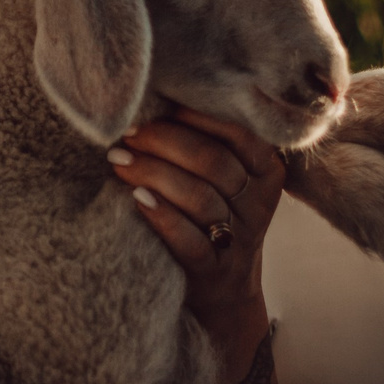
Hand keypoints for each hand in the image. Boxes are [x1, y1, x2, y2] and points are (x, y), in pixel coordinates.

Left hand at [110, 107, 286, 383]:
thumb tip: (151, 95)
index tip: (151, 106)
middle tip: (125, 134)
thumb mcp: (223, 176)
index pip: (236, 131)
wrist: (222, 288)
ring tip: (118, 160)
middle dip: (164, 142)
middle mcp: (259, 202)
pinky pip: (191, 241)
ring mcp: (241, 239)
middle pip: (213, 162)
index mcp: (265, 169)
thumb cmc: (211, 212)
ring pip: (201, 198)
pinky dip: (162, 217)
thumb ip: (204, 139)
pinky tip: (135, 200)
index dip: (191, 116)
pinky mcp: (216, 271)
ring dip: (154, 174)